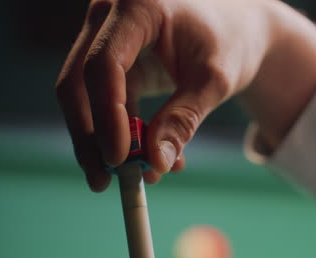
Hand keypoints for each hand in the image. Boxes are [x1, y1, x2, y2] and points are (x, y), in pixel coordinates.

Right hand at [55, 0, 315, 191]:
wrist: (236, 30)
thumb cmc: (229, 43)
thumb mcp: (214, 80)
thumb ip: (184, 119)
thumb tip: (156, 165)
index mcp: (139, 7)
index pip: (105, 63)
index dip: (106, 115)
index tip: (119, 159)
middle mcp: (112, 17)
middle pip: (79, 82)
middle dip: (90, 136)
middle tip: (104, 182)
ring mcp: (109, 37)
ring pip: (85, 96)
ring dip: (103, 141)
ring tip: (131, 178)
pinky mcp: (115, 61)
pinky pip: (106, 102)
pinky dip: (122, 133)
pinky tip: (148, 158)